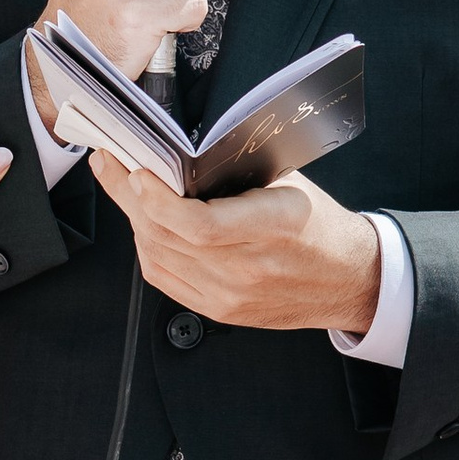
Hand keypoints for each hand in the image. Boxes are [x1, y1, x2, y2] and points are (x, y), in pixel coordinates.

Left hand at [90, 154, 382, 338]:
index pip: (198, 225)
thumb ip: (237, 172)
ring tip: (121, 186)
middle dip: (128, 195)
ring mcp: (230, 295)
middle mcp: (247, 268)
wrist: (348, 280)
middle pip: (167, 236)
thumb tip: (180, 149)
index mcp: (272, 228)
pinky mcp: (220, 310)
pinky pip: (165, 278)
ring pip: (158, 256)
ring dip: (133, 219)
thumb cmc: (321, 226)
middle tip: (110, 163)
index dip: (156, 199)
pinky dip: (147, 247)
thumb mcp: (289, 184)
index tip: (136, 170)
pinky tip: (143, 224)